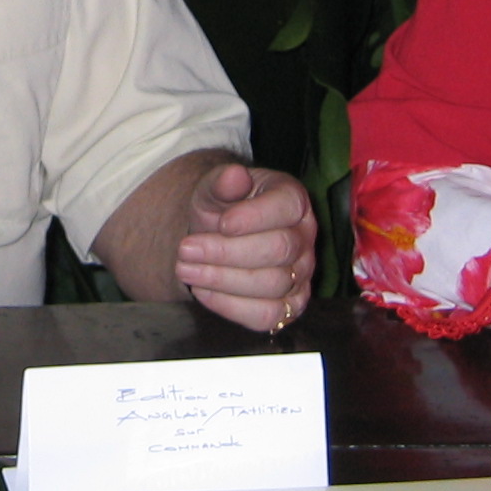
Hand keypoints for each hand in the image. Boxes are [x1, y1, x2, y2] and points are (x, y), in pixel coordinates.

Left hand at [173, 162, 317, 332]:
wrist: (217, 237)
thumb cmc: (223, 209)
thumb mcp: (215, 188)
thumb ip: (223, 182)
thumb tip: (233, 175)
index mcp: (293, 200)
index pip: (286, 207)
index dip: (254, 217)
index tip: (221, 223)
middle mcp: (304, 237)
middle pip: (279, 250)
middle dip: (227, 252)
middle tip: (185, 250)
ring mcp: (301, 274)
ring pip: (272, 284)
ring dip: (222, 280)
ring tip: (185, 269)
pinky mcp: (289, 306)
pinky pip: (267, 315)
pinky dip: (231, 306)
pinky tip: (202, 291)